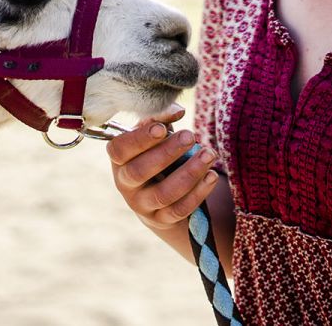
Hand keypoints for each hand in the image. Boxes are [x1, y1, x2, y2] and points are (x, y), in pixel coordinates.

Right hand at [107, 103, 220, 230]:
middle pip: (139, 172)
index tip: (162, 128)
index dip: (139, 139)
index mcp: (119, 160)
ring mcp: (142, 205)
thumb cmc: (155, 154)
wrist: (158, 195)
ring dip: (189, 173)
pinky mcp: (162, 220)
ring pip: (163, 193)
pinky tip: (211, 175)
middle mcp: (125, 184)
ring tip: (209, 154)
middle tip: (190, 135)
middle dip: (167, 153)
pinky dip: (199, 192)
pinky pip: (180, 209)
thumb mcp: (153, 136)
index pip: (120, 150)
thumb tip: (177, 112)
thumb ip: (160, 119)